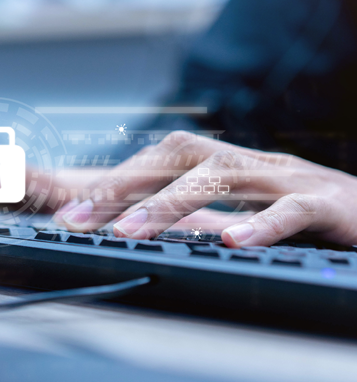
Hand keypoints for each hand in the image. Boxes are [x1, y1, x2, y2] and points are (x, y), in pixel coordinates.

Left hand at [57, 131, 356, 247]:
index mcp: (227, 163)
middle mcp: (249, 162)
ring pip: (223, 175)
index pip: (159, 160)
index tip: (73, 209)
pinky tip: (232, 242)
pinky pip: (291, 209)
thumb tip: (142, 224)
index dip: (115, 180)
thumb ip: (198, 212)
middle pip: (178, 158)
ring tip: (130, 231)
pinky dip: (260, 224)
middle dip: (124, 185)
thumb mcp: (240, 207)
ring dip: (170, 202)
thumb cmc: (299, 209)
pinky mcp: (325, 202)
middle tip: (78, 216)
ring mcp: (286, 178)